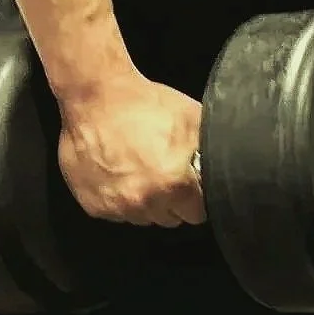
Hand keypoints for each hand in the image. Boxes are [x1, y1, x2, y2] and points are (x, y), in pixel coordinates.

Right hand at [56, 74, 204, 225]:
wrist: (94, 96)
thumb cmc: (140, 104)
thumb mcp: (190, 118)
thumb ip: (208, 148)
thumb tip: (219, 163)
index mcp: (173, 184)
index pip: (197, 213)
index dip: (196, 197)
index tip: (190, 185)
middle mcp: (144, 201)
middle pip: (170, 218)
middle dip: (171, 199)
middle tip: (163, 171)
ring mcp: (116, 206)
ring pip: (142, 217)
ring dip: (145, 200)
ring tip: (139, 168)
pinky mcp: (93, 204)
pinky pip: (115, 212)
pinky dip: (118, 198)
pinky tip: (119, 172)